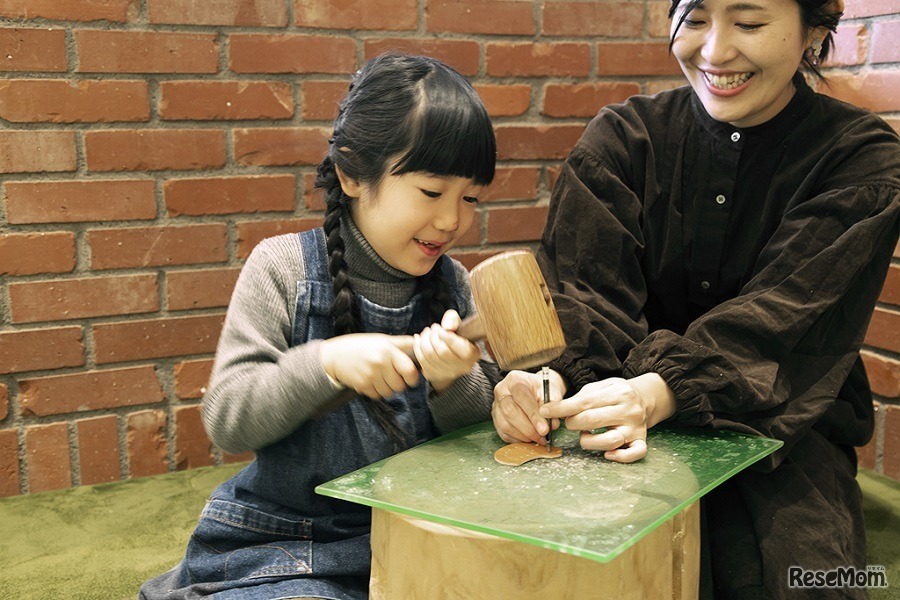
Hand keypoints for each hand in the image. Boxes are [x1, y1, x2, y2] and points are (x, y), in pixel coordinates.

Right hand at [320, 333, 418, 398]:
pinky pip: (378, 396)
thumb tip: (419, 341)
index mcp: (387, 351)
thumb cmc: (359, 345)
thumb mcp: (381, 339)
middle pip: (400, 385)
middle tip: (393, 376)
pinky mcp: (362, 386)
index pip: (409, 370)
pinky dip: (377, 392)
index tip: (411, 376)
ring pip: (390, 392)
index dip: (413, 376)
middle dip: (399, 383)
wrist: (333, 356)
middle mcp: (380, 364)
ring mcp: (370, 376)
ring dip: (389, 388)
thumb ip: (401, 343)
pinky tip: (372, 382)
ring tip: (382, 378)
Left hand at [413, 310, 480, 392]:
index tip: (440, 328)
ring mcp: (447, 374)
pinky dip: (418, 348)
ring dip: (424, 341)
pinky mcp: (434, 375)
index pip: (456, 345)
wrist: (451, 354)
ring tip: (426, 332)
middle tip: (432, 328)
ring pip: (430, 356)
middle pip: (442, 351)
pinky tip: (419, 339)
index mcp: (472, 354)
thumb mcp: (458, 324)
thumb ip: (453, 319)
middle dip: (433, 337)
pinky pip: (422, 361)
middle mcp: (462, 367)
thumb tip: (447, 327)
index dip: (444, 335)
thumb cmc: (455, 336)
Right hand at [491, 369, 565, 444]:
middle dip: (528, 428)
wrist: (535, 391)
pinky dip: (517, 439)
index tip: (544, 429)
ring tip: (538, 438)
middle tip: (542, 436)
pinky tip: (529, 438)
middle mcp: (501, 391)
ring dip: (523, 435)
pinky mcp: (495, 418)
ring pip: (505, 425)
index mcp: (515, 379)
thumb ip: (552, 406)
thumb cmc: (542, 391)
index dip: (533, 415)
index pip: (521, 397)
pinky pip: (503, 433)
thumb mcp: (551, 392)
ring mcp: (496, 405)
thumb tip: (551, 425)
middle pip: (510, 412)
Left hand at [539, 373, 674, 462]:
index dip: (561, 409)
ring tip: (586, 435)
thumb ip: (580, 397)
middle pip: (592, 421)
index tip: (544, 411)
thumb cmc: (614, 394)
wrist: (644, 398)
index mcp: (617, 393)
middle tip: (570, 423)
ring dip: (590, 441)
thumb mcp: (599, 387)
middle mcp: (628, 410)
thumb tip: (555, 410)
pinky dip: (620, 457)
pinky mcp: (641, 441)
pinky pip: (635, 454)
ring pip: (610, 441)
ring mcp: (636, 427)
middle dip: (573, 423)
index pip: (583, 403)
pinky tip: (607, 454)